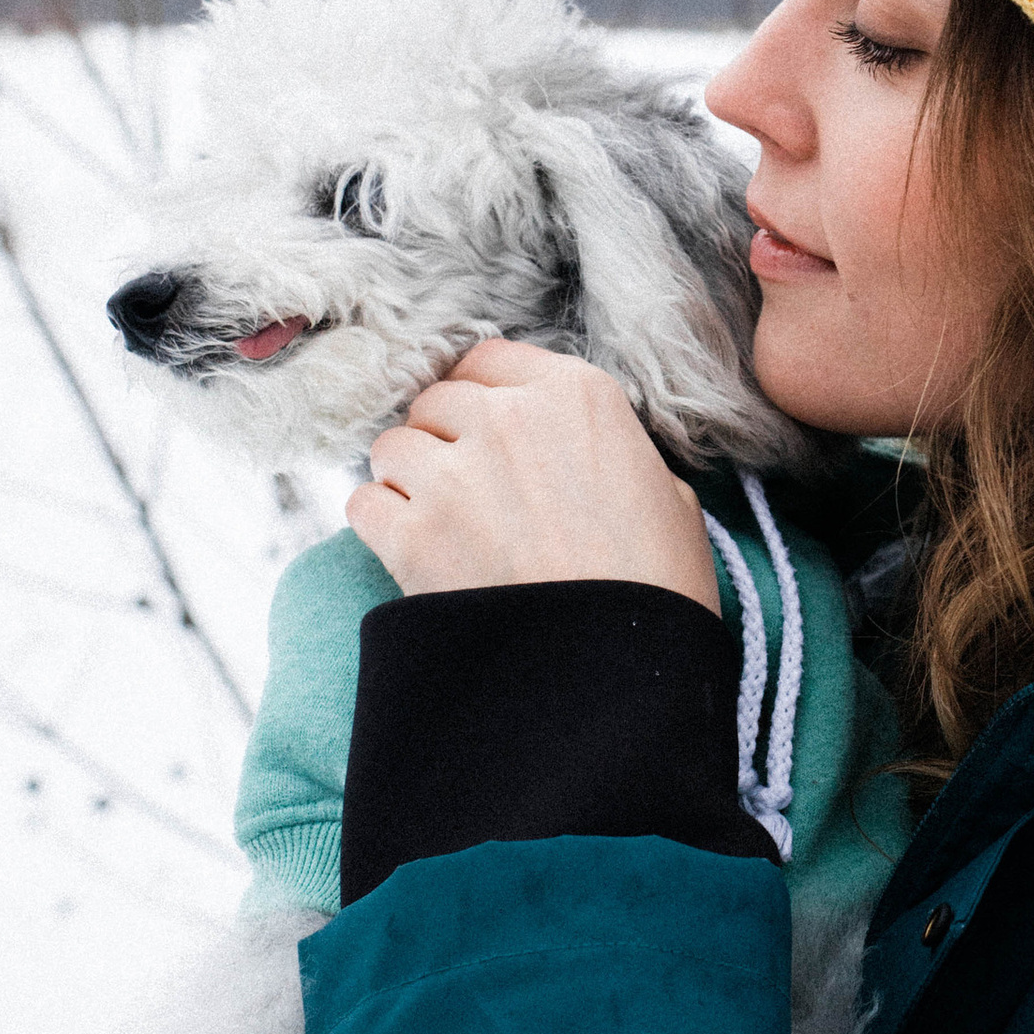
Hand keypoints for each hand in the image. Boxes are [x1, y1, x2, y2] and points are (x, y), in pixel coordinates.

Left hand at [346, 339, 718, 610]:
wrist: (619, 674)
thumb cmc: (658, 591)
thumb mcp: (670, 497)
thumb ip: (616, 452)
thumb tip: (586, 457)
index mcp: (577, 396)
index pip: (488, 359)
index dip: (481, 396)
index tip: (483, 428)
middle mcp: (507, 419)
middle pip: (435, 401)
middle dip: (444, 438)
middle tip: (465, 487)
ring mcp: (454, 476)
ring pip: (391, 446)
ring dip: (408, 479)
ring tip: (438, 521)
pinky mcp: (412, 536)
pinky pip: (363, 503)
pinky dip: (380, 524)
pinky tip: (410, 549)